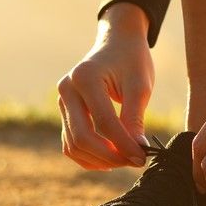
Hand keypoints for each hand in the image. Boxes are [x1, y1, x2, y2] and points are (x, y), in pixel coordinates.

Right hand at [57, 3, 153, 169]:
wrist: (117, 44)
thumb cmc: (132, 61)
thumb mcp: (140, 86)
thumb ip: (135, 119)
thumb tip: (137, 151)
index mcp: (84, 77)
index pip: (104, 122)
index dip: (123, 145)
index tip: (143, 158)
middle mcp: (66, 89)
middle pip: (82, 137)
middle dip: (110, 156)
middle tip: (135, 161)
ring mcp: (62, 101)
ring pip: (73, 145)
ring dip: (99, 160)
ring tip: (125, 160)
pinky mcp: (64, 112)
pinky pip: (71, 144)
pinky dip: (89, 156)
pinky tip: (111, 158)